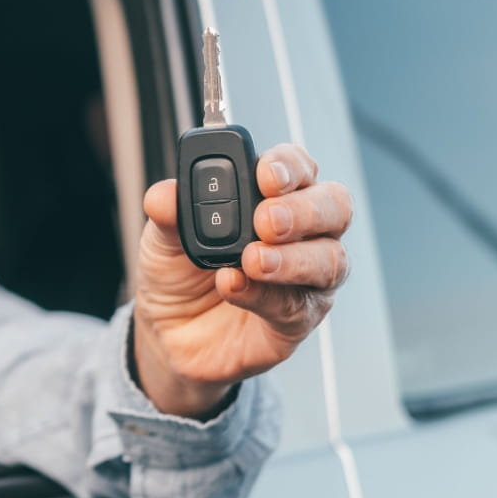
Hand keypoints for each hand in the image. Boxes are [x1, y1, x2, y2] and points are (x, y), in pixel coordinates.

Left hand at [133, 144, 351, 418]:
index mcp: (274, 197)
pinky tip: (234, 286)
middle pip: (334, 207)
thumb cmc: (180, 273)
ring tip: (251, 259)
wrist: (169, 331)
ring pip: (330, 260)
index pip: (299, 168)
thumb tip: (163, 195)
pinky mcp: (297, 320)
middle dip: (302, 210)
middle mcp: (303, 233)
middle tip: (266, 219)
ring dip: (292, 258)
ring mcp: (306, 278)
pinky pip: (296, 307)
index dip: (289, 166)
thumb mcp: (162, 238)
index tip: (265, 173)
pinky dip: (264, 295)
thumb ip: (168, 213)